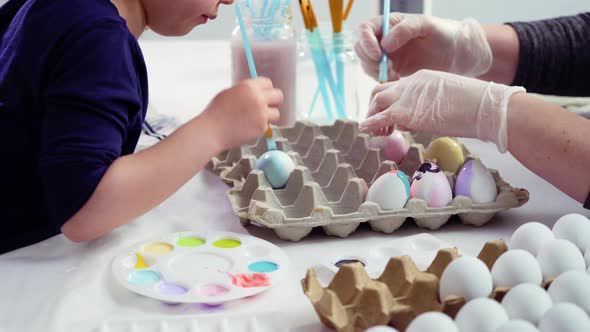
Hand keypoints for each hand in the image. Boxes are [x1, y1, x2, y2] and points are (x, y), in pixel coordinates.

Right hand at [202, 77, 282, 149]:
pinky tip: (248, 128)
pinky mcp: (261, 127)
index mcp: (248, 87)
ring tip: (255, 119)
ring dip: (269, 116)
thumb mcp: (228, 93)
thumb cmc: (215, 113)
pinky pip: (267, 126)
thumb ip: (244, 91)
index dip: (266, 90)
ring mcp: (261, 113)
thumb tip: (255, 91)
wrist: (211, 131)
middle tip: (268, 106)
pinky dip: (260, 127)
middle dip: (274, 101)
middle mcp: (257, 98)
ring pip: (276, 113)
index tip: (265, 95)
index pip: (268, 83)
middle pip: (278, 96)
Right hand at [355, 13, 492, 81]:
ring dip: (376, 72)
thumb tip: (385, 43)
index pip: (364, 29)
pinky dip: (384, 80)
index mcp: (389, 24)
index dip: (366, 41)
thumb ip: (405, 30)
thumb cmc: (444, 33)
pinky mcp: (392, 71)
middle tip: (388, 67)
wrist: (457, 53)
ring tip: (397, 74)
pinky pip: (378, 76)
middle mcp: (383, 39)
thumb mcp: (427, 25)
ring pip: (367, 64)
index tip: (378, 54)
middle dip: (370, 60)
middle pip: (361, 48)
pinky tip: (399, 79)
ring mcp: (386, 56)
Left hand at [360, 70, 524, 151]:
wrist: (486, 107)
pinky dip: (370, 123)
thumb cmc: (477, 106)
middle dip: (375, 107)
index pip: (397, 87)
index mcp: (422, 77)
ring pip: (377, 101)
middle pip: (381, 91)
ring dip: (372, 116)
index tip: (389, 116)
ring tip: (376, 132)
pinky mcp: (406, 112)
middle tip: (377, 124)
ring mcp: (407, 96)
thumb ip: (430, 105)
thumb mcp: (449, 99)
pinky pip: (379, 117)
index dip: (390, 102)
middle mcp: (411, 83)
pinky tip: (365, 130)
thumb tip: (420, 121)